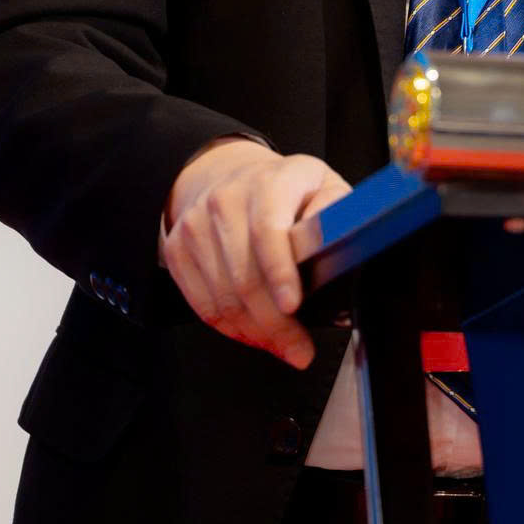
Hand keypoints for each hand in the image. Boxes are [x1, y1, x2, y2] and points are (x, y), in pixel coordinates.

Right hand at [159, 139, 350, 367]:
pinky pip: (202, 304)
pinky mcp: (177, 249)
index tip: (292, 305)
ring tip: (281, 345)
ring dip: (254, 332)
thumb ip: (336, 212)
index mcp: (270, 183)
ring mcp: (196, 225)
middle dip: (274, 323)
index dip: (279, 272)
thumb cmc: (285, 190)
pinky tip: (253, 333)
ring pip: (222, 297)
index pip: (268, 230)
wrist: (232, 175)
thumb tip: (346, 241)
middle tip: (298, 349)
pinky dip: (230, 328)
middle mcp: (226, 200)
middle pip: (245, 275)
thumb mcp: (323, 186)